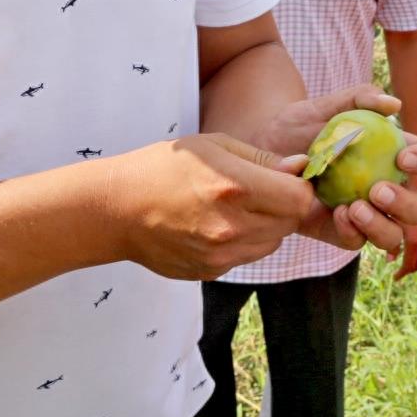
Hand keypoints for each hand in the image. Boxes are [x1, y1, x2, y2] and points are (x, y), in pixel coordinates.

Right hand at [102, 133, 314, 280]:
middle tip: (262, 190)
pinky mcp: (211, 272)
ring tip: (236, 207)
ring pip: (273, 243)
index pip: (299, 198)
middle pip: (290, 222)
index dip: (299, 186)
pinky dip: (244, 242)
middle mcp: (231, 227)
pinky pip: (247, 256)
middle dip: (285, 205)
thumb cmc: (164, 167)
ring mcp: (220, 255)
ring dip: (268, 225)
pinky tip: (217, 225)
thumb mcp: (213, 145)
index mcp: (234, 188)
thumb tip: (300, 168)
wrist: (115, 210)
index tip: (286, 177)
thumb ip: (261, 158)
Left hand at [265, 83, 416, 257]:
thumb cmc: (300, 125)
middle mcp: (387, 189)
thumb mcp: (324, 106)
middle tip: (378, 190)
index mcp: (392, 155)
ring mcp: (366, 215)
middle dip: (405, 203)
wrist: (264, 151)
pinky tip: (337, 214)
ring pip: (394, 235)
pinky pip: (357, 243)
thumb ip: (358, 98)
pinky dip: (352, 232)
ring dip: (382, 226)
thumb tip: (393, 105)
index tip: (402, 159)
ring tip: (355, 207)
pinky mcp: (341, 232)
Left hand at [394, 188, 416, 279]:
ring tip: (406, 265)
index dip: (402, 273)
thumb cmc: (401, 201)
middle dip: (409, 270)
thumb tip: (390, 260)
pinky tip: (414, 251)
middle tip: (399, 274)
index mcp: (416, 240)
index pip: (410, 264)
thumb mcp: (391, 221)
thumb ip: (390, 241)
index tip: (395, 277)